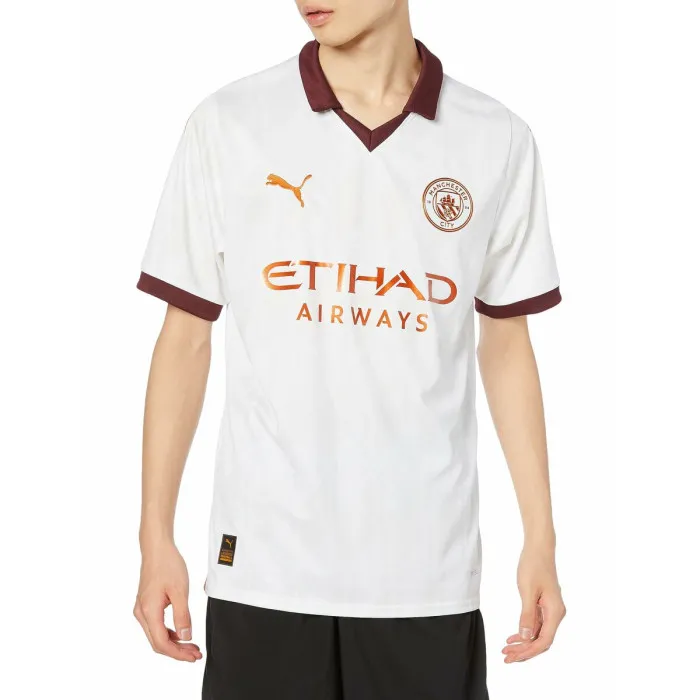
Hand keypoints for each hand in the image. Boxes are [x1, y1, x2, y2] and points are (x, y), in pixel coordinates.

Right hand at [133, 540, 202, 661]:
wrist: (157, 548)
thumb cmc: (167, 565)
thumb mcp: (180, 590)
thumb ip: (182, 615)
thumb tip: (186, 636)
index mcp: (148, 611)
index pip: (162, 643)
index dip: (178, 653)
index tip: (193, 656)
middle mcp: (141, 613)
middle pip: (158, 642)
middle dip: (177, 651)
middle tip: (195, 654)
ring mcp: (142, 609)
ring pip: (156, 635)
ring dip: (174, 643)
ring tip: (192, 646)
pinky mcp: (146, 604)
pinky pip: (156, 625)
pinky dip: (169, 632)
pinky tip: (181, 633)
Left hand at [502, 544, 565, 662]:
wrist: (538, 548)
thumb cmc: (533, 565)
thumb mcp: (527, 590)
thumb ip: (527, 615)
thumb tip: (526, 637)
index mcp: (555, 612)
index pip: (543, 641)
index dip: (528, 652)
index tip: (512, 656)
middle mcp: (556, 614)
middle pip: (541, 640)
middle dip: (524, 651)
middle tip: (505, 656)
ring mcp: (550, 610)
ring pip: (538, 633)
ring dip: (523, 643)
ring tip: (506, 649)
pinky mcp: (544, 605)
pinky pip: (536, 624)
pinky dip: (525, 632)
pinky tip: (513, 637)